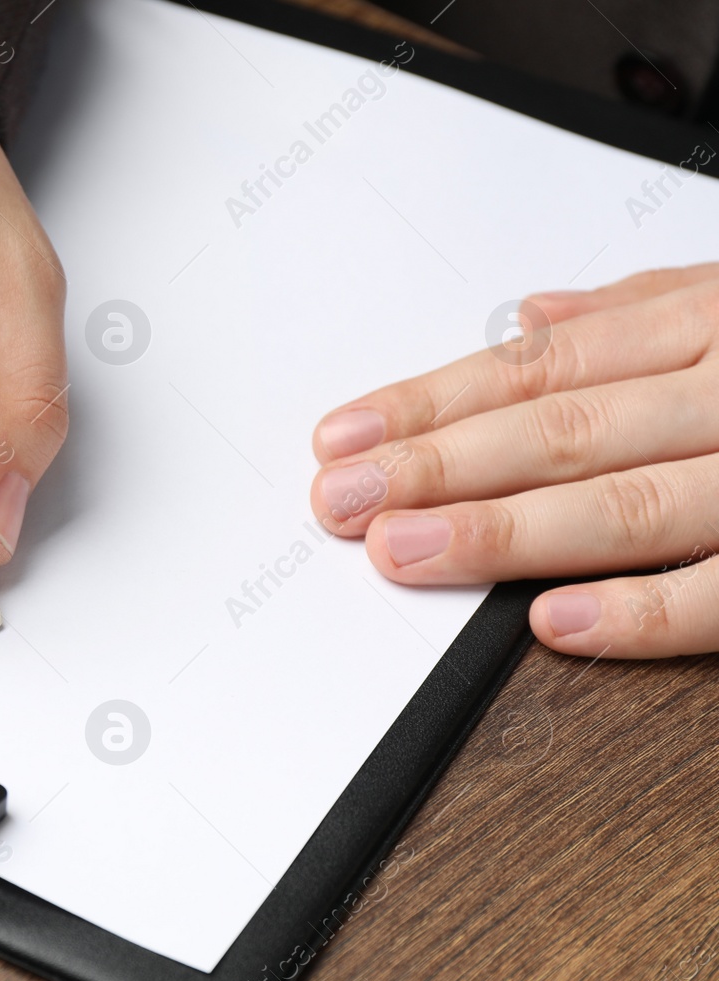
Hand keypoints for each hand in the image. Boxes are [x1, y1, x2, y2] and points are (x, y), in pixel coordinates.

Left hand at [310, 264, 718, 658]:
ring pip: (627, 503)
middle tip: (347, 500)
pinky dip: (641, 611)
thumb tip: (534, 319)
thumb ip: (641, 312)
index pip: (538, 370)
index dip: (430, 408)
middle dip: (438, 467)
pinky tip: (549, 620)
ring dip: (504, 532)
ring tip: (406, 551)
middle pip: (563, 432)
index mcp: (703, 330)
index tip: (344, 442)